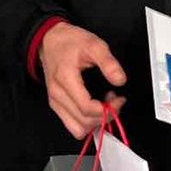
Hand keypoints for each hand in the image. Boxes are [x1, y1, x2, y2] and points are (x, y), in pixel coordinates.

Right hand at [39, 22, 125, 139]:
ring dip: (95, 122)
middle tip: (115, 100)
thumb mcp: (93, 44)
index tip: (118, 99)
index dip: (106, 109)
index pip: (86, 108)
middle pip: (84, 122)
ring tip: (104, 104)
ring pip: (78, 129)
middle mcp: (57, 94)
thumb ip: (108, 62)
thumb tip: (120, 80)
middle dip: (105, 115)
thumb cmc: (69, 42)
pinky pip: (73, 125)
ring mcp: (55, 102)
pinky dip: (86, 122)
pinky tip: (94, 108)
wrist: (49, 40)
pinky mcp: (56, 105)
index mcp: (65, 79)